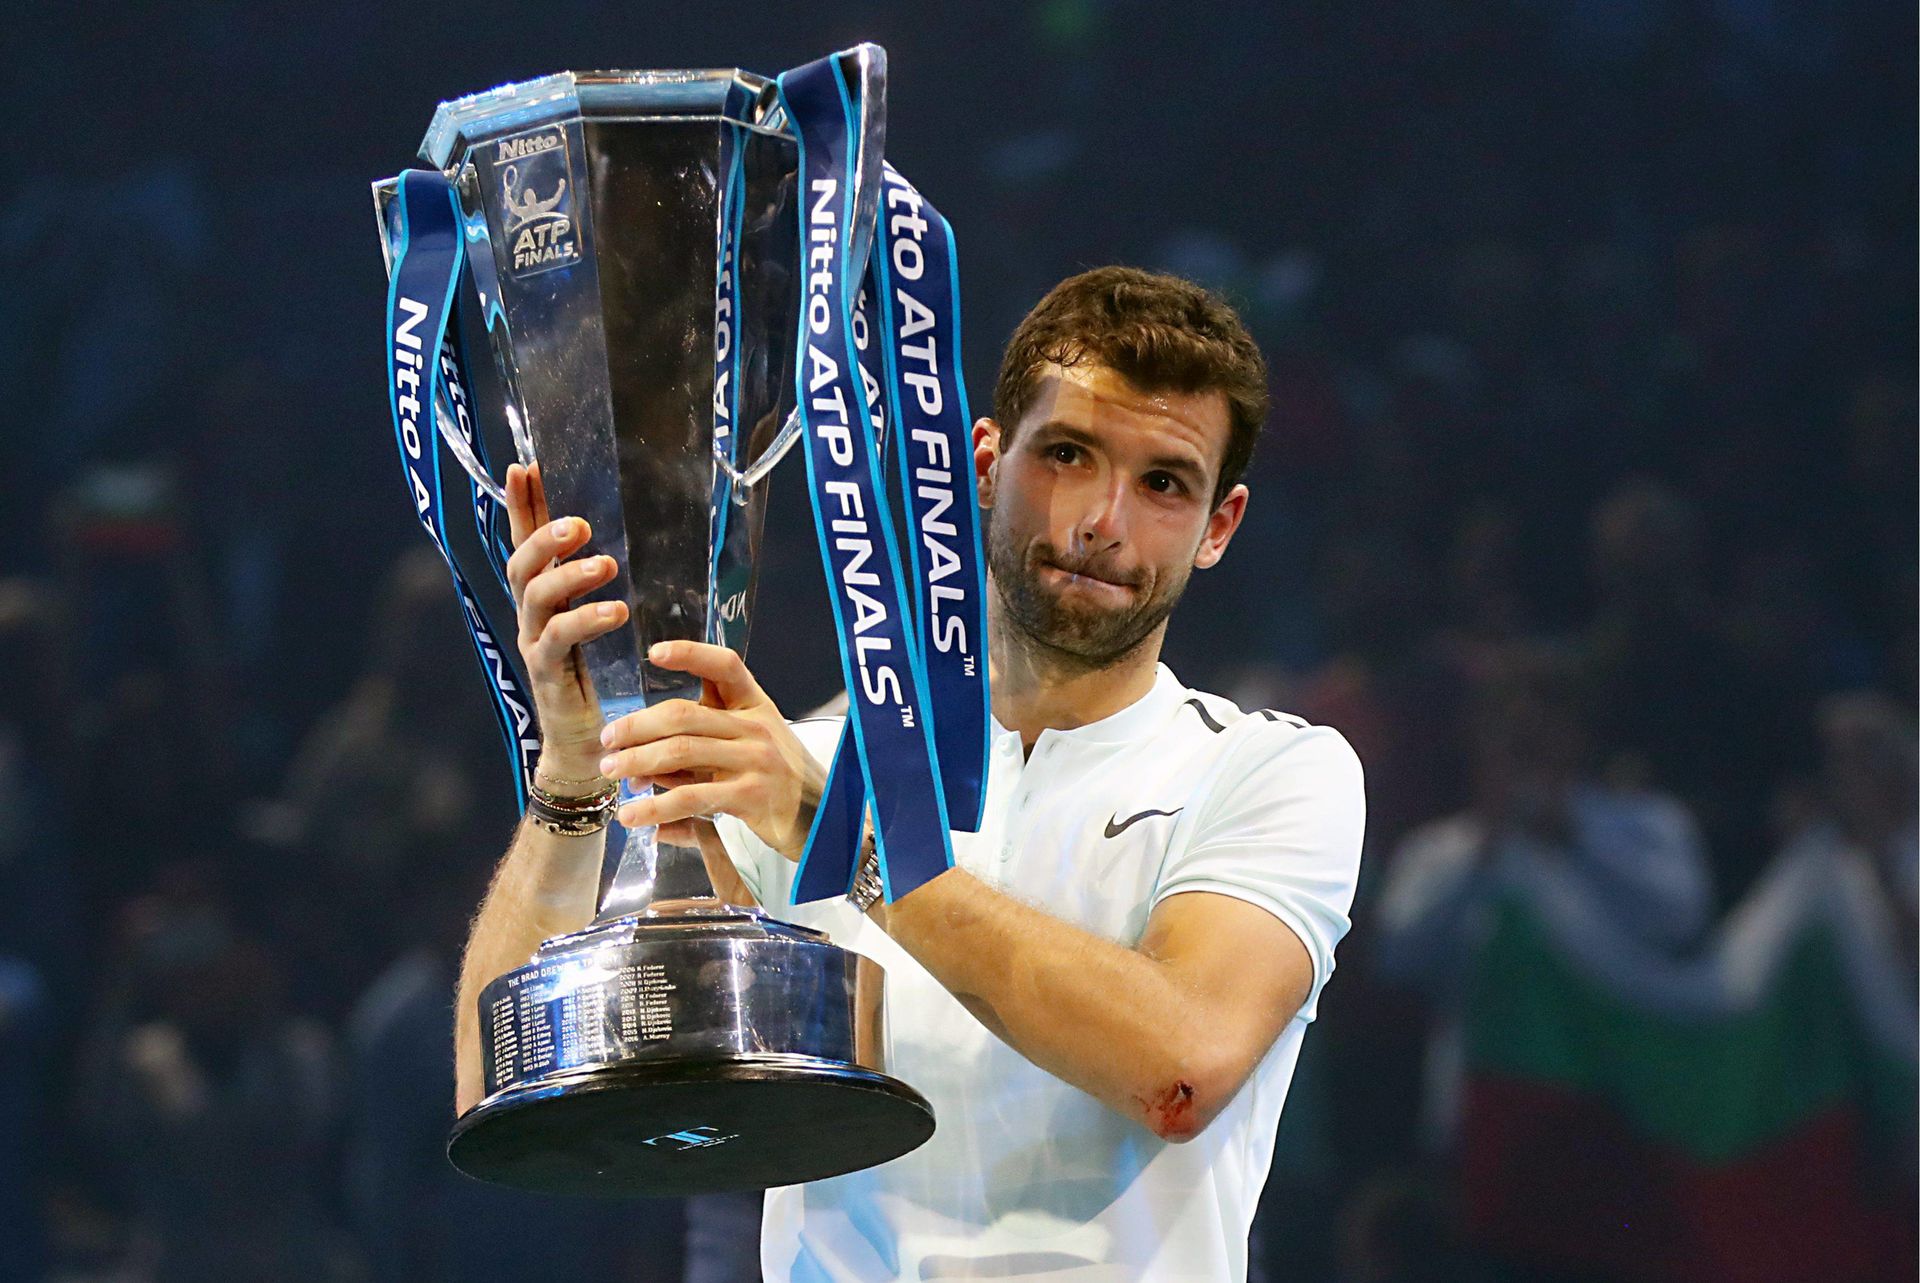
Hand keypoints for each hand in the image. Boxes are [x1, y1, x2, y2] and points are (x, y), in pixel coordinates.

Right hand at [503, 462, 628, 777]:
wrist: (594, 749)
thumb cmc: (611, 681)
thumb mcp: (615, 625)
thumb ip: (620, 588)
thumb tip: (655, 537)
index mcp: (547, 598)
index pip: (527, 542)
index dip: (522, 505)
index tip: (524, 466)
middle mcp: (533, 616)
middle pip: (522, 564)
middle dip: (543, 536)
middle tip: (578, 524)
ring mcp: (535, 644)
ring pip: (536, 597)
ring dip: (569, 575)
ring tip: (606, 564)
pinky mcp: (547, 674)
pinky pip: (558, 639)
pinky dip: (585, 620)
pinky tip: (615, 611)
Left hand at [597, 640, 826, 860]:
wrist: (823, 823)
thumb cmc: (778, 784)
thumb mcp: (746, 753)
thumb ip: (698, 752)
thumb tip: (639, 767)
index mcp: (756, 706)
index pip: (725, 666)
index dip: (691, 653)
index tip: (655, 653)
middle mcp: (756, 726)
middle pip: (684, 714)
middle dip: (636, 726)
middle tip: (606, 741)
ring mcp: (756, 759)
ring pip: (681, 751)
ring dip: (636, 761)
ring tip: (610, 773)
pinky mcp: (750, 795)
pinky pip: (692, 796)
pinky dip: (655, 807)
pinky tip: (633, 816)